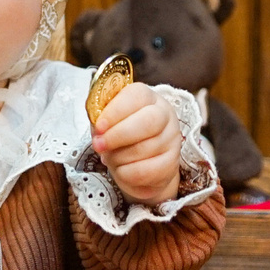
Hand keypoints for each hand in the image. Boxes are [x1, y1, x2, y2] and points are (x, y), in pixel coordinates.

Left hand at [93, 84, 180, 205]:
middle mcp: (165, 115)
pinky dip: (127, 174)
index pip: (136, 96)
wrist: (142, 166)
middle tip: (99, 145)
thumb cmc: (122, 138)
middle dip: (118, 135)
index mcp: (148, 98)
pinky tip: (122, 170)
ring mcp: (171, 139)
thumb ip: (103, 121)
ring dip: (119, 157)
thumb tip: (98, 130)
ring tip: (110, 158)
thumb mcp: (110, 123)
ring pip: (144, 149)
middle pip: (148, 121)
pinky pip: (146, 171)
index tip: (99, 127)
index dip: (115, 111)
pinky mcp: (172, 164)